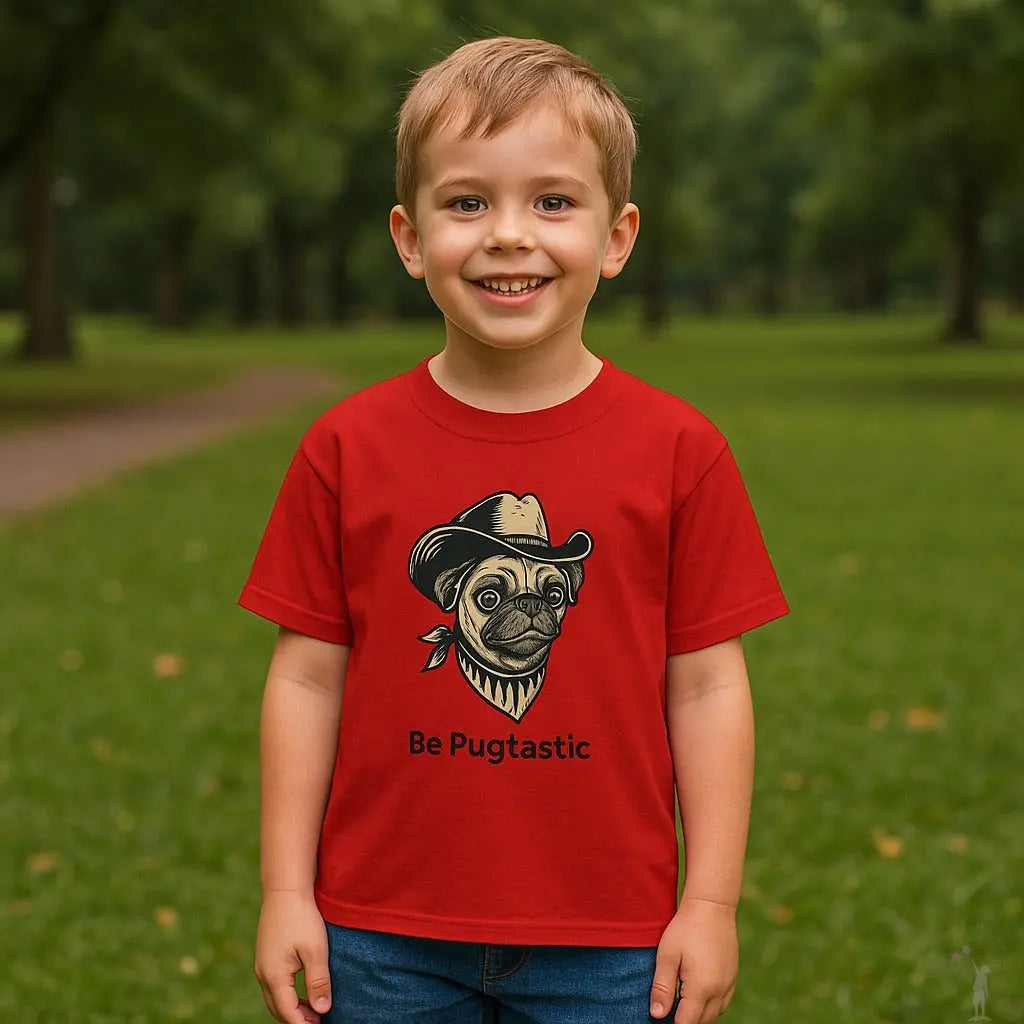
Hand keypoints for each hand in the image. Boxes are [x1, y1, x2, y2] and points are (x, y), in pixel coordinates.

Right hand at [255, 890, 332, 1023]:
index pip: (288, 1013)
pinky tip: (302, 991)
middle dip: (297, 1019)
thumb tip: (322, 1011)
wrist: (285, 890)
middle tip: (319, 1022)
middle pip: (279, 1009)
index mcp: (274, 976)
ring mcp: (262, 965)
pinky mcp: (266, 957)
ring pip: (275, 998)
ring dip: (292, 1008)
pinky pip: (274, 985)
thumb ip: (318, 982)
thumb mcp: (315, 950)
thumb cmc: (302, 918)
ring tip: (314, 1011)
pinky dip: (287, 995)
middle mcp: (263, 974)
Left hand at [649, 896, 737, 1023]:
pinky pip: (723, 1003)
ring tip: (681, 1006)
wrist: (712, 906)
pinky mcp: (733, 976)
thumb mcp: (667, 955)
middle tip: (668, 1011)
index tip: (661, 1016)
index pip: (686, 1022)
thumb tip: (657, 1015)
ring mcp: (729, 984)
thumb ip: (662, 987)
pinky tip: (698, 998)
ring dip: (699, 1016)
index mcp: (701, 988)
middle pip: (702, 1022)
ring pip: (714, 1014)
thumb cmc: (685, 927)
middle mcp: (719, 990)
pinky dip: (711, 1007)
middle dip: (686, 1021)